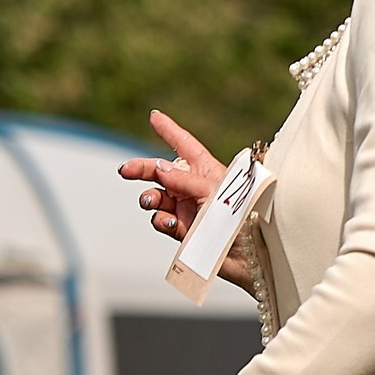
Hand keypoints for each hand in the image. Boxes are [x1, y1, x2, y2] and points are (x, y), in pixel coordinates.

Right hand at [119, 110, 255, 293]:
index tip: (154, 117)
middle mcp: (195, 188)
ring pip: (157, 198)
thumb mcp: (214, 192)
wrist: (248, 256)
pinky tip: (170, 222)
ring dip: (149, 198)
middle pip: (162, 172)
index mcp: (208, 171)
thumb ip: (185, 180)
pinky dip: (161, 220)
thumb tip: (159, 168)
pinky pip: (162, 221)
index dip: (169, 131)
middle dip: (143, 169)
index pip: (185, 146)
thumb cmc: (241, 219)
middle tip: (125, 171)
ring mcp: (187, 209)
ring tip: (149, 202)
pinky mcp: (182, 230)